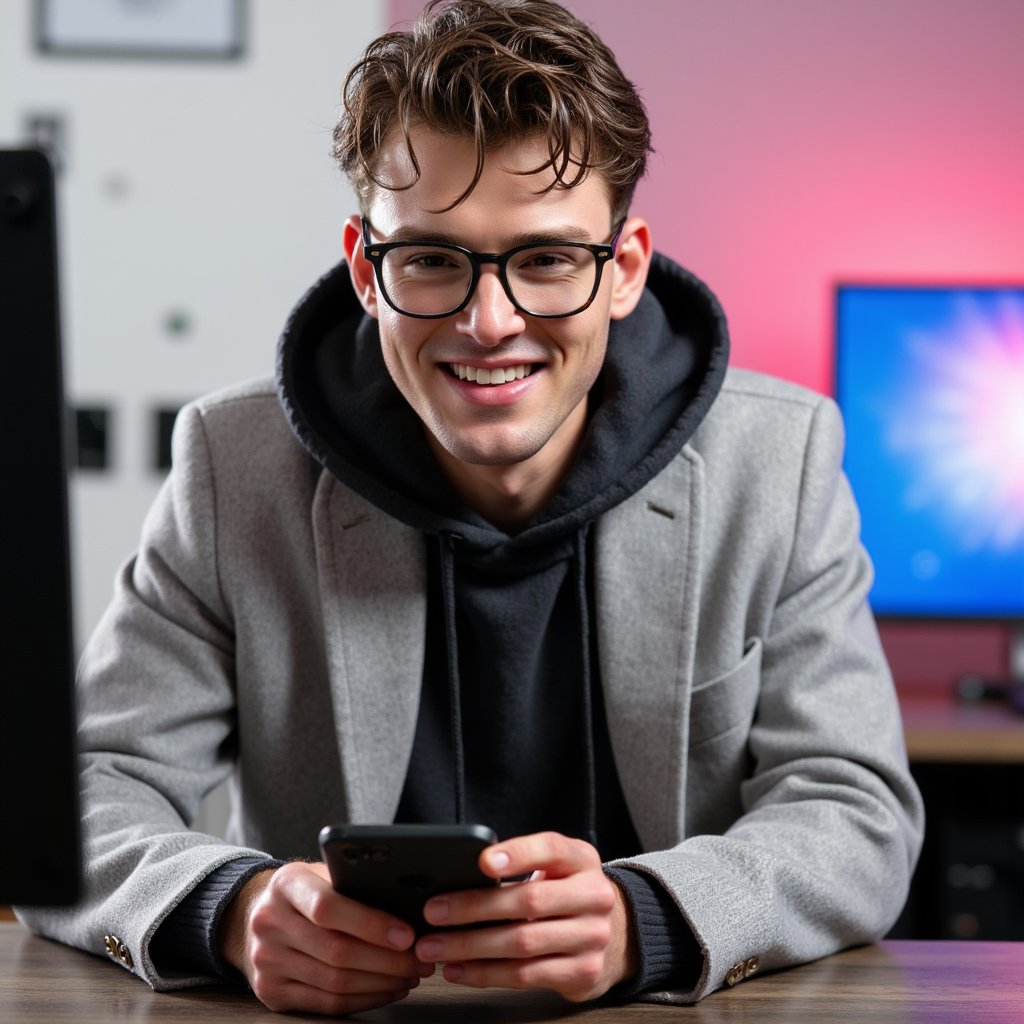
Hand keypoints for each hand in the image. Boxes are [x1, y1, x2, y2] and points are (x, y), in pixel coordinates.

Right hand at [217, 862, 432, 1014]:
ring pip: (335, 982)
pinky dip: (365, 999)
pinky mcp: (272, 992)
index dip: (370, 924)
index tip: (408, 935)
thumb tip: (410, 903)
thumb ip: (354, 883)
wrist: (253, 916)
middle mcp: (269, 922)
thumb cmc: (306, 891)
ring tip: (411, 974)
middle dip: (388, 960)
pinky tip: (388, 989)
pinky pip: (326, 1004)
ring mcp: (266, 961)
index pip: (327, 907)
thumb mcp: (322, 872)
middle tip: (421, 959)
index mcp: (286, 884)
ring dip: (382, 982)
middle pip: (336, 951)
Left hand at [414, 832, 638, 1001]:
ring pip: (522, 943)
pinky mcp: (582, 973)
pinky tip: (459, 969)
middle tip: (435, 911)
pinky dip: (485, 973)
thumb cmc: (569, 893)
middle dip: (474, 907)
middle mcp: (593, 896)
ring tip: (435, 946)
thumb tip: (461, 876)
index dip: (517, 854)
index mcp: (582, 860)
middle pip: (529, 900)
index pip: (551, 849)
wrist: (618, 934)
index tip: (481, 861)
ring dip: (471, 947)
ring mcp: (591, 937)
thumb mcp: (558, 867)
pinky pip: (525, 976)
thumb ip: (523, 864)